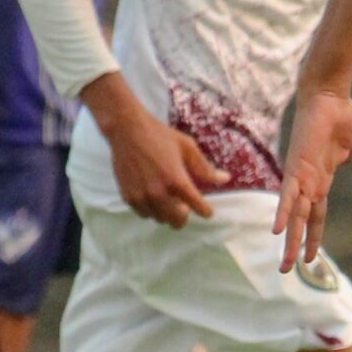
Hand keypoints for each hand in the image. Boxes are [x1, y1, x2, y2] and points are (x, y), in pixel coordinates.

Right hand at [98, 87, 226, 228]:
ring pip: (160, 219)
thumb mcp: (187, 147)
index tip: (207, 211)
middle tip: (184, 206)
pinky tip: (153, 197)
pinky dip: (151, 210)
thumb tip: (225, 179)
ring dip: (167, 213)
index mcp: (177, 180)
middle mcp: (159, 193)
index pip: (197, 207)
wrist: (127, 130)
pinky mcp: (128, 197)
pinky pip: (144, 214)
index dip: (205, 211)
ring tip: (167, 199)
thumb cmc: (159, 135)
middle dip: (184, 216)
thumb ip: (205, 168)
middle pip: (177, 221)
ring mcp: (142, 197)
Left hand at [274, 87, 351, 271]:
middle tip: (285, 270)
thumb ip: (346, 154)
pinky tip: (276, 231)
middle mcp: (310, 181)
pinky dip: (283, 213)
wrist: (331, 95)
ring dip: (290, 241)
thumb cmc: (342, 115)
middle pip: (302, 222)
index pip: (317, 215)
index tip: (311, 257)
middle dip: (295, 246)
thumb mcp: (349, 143)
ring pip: (295, 216)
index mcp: (322, 179)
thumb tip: (349, 158)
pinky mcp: (298, 166)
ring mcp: (303, 175)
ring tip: (284, 264)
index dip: (314, 236)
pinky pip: (289, 195)